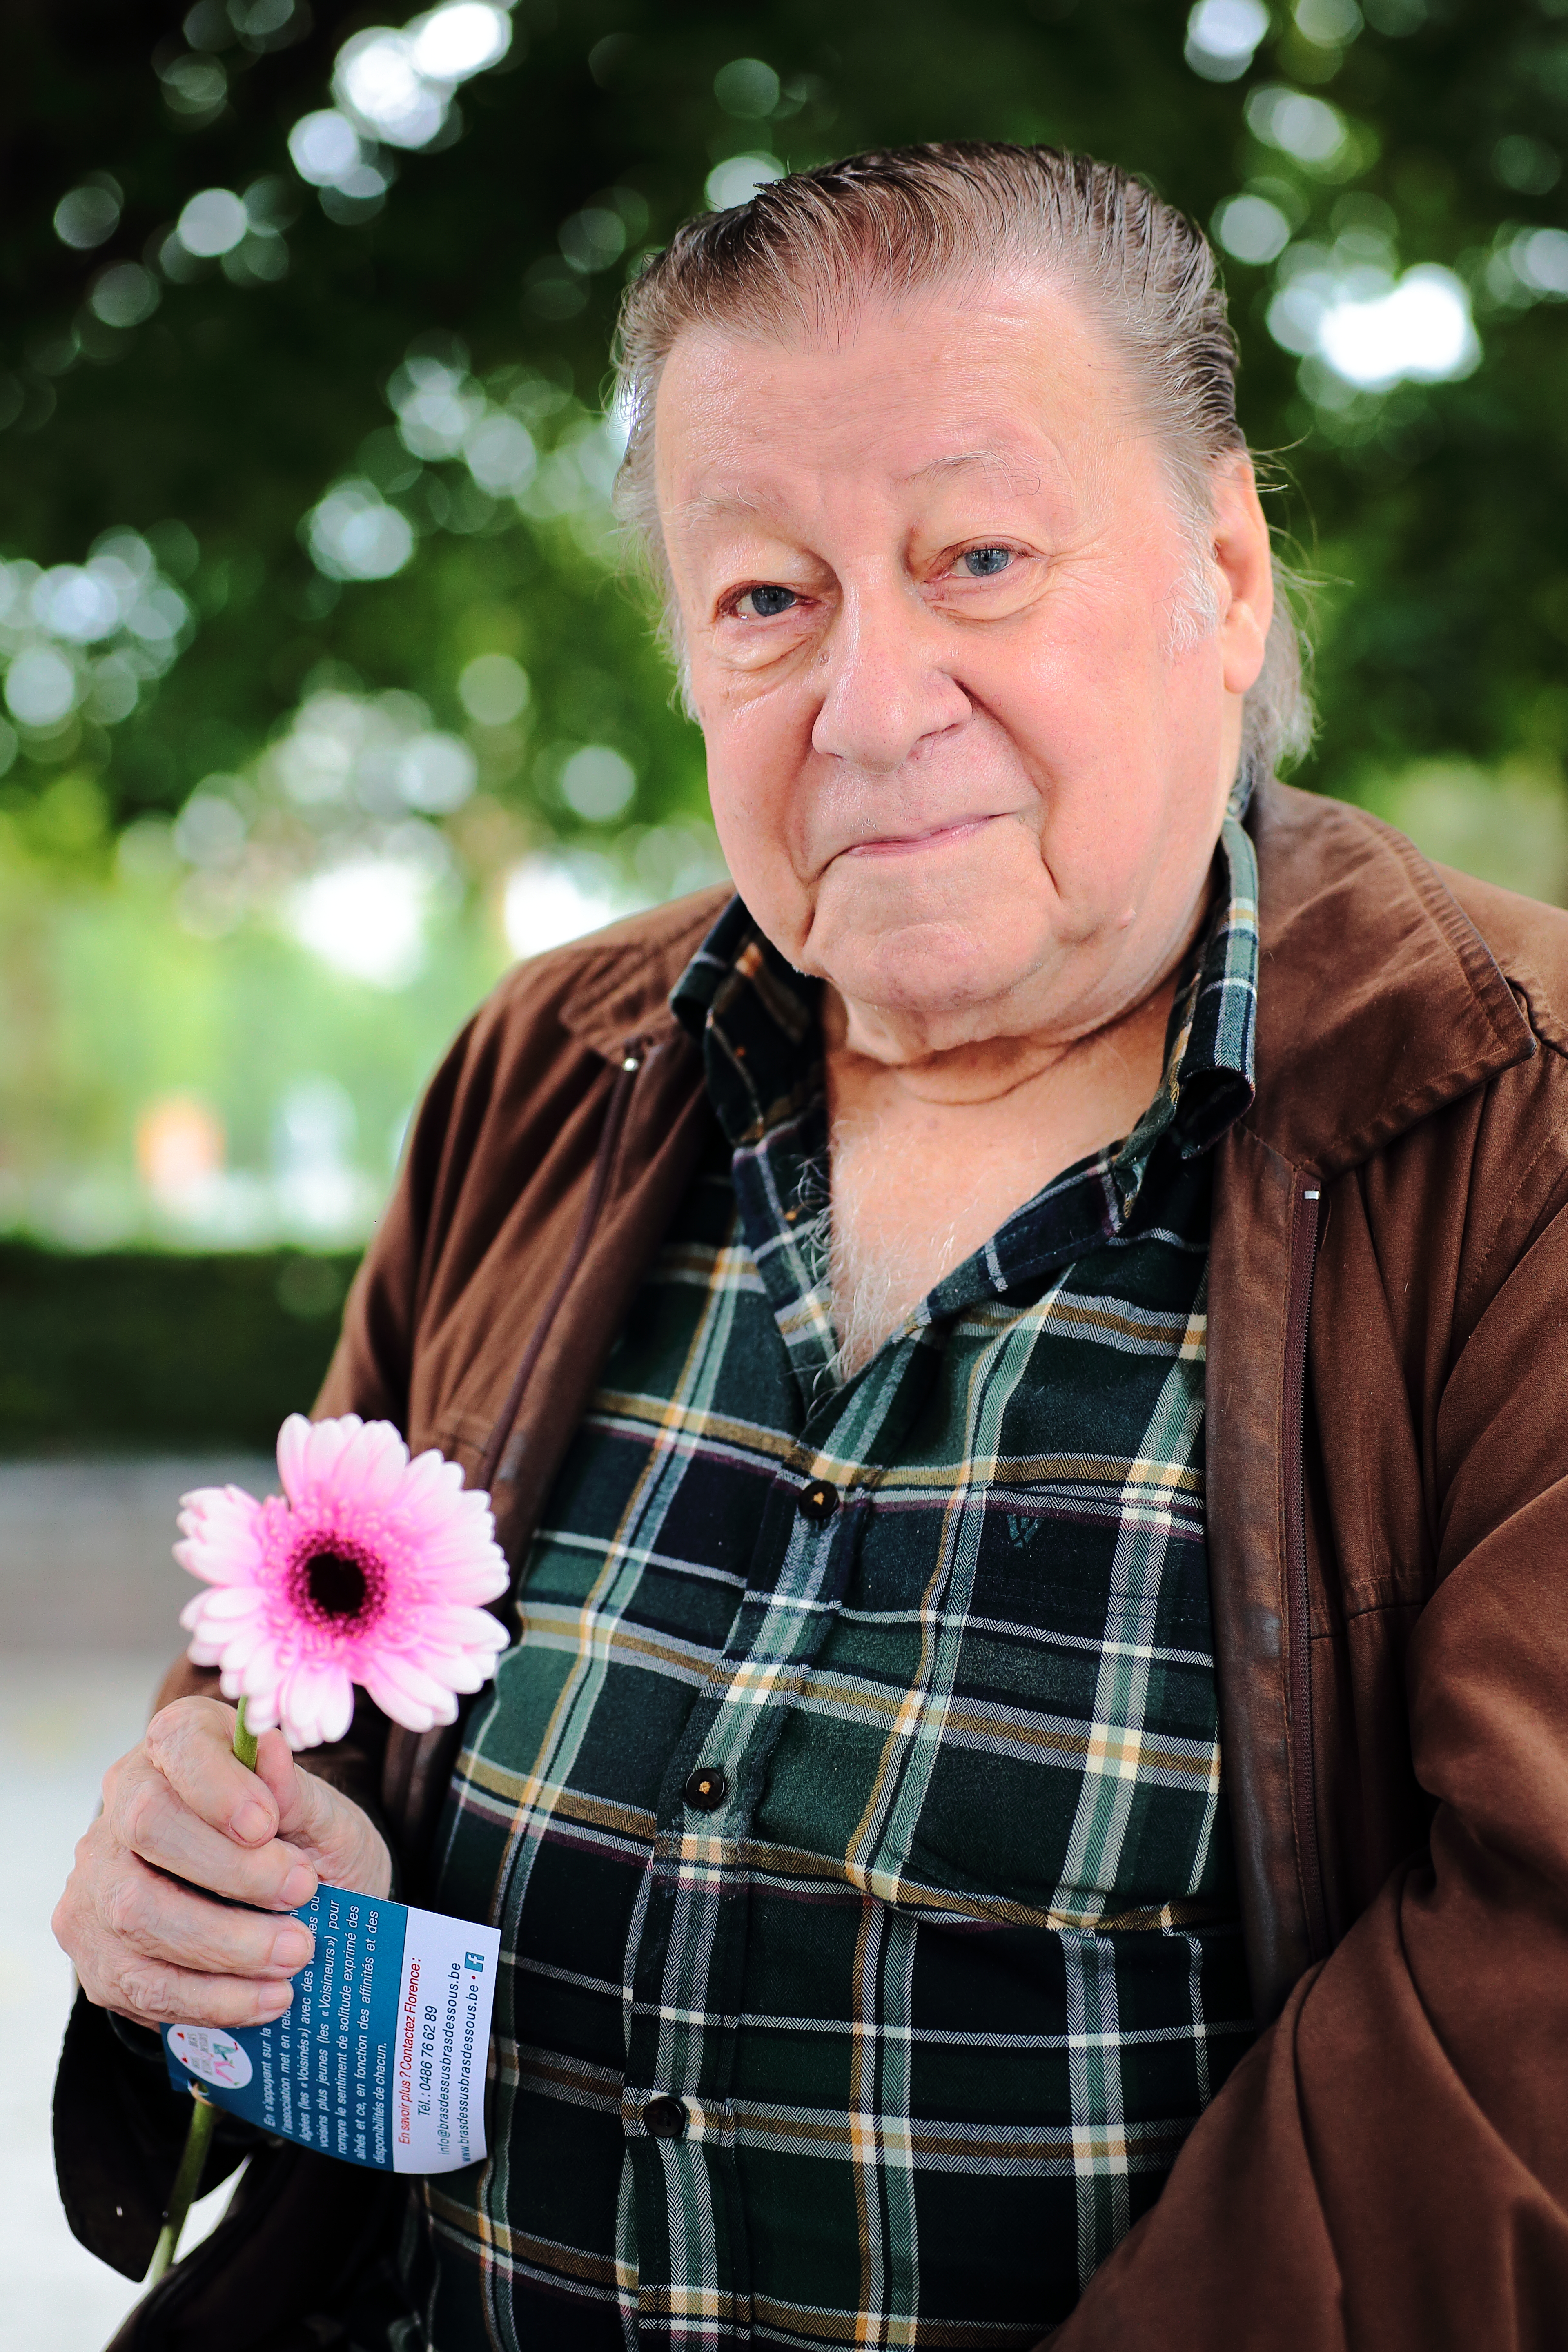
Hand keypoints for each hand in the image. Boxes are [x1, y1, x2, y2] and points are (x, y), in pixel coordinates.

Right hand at [52, 1696, 392, 2032]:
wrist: (287, 1911)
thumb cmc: (306, 1846)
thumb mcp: (323, 1815)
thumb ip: (297, 1793)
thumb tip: (270, 1749)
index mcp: (180, 1744)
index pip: (177, 1743)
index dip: (217, 1785)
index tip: (267, 1824)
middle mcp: (123, 1802)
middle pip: (147, 1826)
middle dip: (230, 1871)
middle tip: (303, 1894)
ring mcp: (97, 1879)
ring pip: (135, 1913)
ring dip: (224, 1945)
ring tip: (296, 1956)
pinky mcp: (95, 1951)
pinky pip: (139, 1983)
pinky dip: (210, 1997)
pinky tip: (267, 1999)